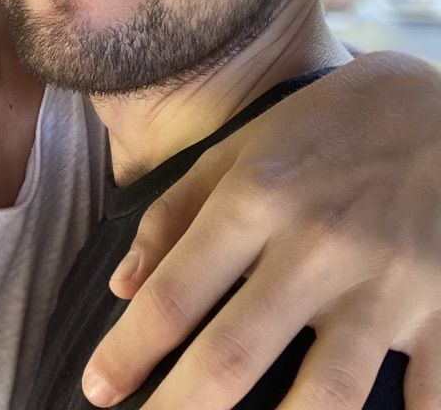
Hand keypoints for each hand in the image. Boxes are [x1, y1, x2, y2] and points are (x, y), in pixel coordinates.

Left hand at [82, 51, 440, 409]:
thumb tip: (123, 285)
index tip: (97, 388)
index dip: (127, 351)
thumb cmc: (329, 123)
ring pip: (323, 397)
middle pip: (234, 354)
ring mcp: (387, 283)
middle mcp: (318, 244)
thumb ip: (176, 211)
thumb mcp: (242, 145)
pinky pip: (424, 398)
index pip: (176, 293)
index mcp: (260, 196)